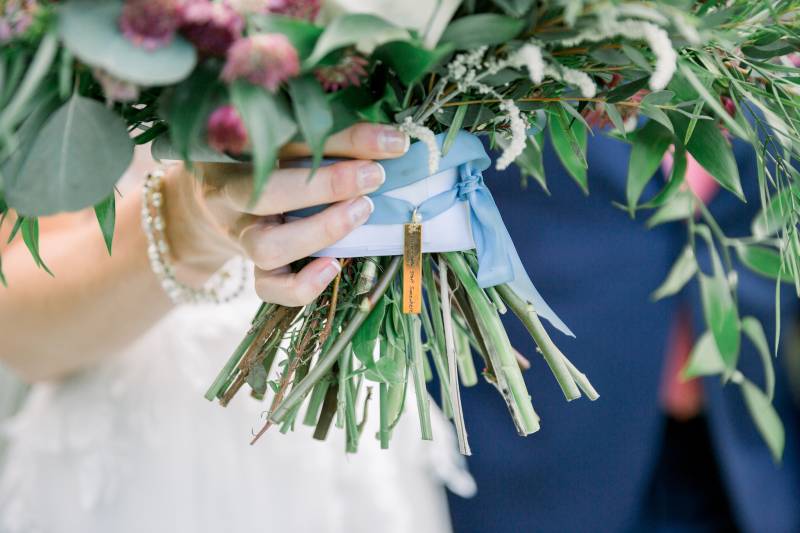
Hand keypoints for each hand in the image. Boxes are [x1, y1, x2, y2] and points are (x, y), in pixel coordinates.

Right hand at [162, 123, 409, 305]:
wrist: (220, 203)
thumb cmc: (269, 163)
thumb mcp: (292, 142)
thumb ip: (334, 139)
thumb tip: (392, 140)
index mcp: (239, 151)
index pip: (289, 139)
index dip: (344, 138)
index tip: (390, 141)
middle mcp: (232, 195)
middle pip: (267, 193)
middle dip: (327, 185)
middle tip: (374, 176)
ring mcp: (240, 236)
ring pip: (267, 247)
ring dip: (320, 232)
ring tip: (360, 212)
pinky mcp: (253, 269)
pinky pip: (269, 287)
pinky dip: (302, 284)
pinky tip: (333, 266)